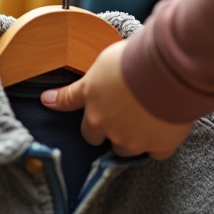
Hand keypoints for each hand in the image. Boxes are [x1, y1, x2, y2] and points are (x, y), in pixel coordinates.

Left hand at [41, 40, 193, 158]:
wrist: (166, 68)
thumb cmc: (130, 60)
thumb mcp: (97, 68)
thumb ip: (80, 89)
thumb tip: (46, 99)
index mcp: (94, 114)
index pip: (85, 129)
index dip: (89, 125)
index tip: (85, 122)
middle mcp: (111, 131)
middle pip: (104, 141)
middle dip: (110, 131)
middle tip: (124, 114)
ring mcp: (136, 141)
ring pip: (129, 150)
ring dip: (133, 138)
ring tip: (145, 119)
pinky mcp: (161, 145)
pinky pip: (157, 153)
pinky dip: (159, 143)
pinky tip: (164, 128)